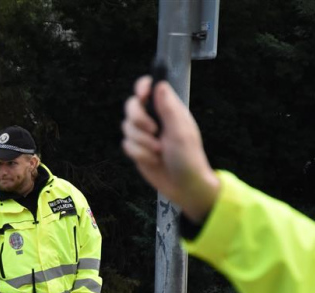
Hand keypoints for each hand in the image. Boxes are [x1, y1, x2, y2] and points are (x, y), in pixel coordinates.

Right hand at [121, 76, 220, 222]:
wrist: (183, 185)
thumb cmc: (188, 157)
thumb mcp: (180, 131)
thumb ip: (168, 108)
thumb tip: (159, 85)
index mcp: (168, 109)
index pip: (151, 88)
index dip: (142, 87)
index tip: (142, 95)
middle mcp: (154, 119)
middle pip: (131, 106)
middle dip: (138, 119)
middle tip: (152, 130)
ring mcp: (144, 135)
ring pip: (126, 128)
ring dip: (142, 142)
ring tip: (158, 151)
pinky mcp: (137, 150)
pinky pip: (126, 145)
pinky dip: (139, 154)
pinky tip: (153, 160)